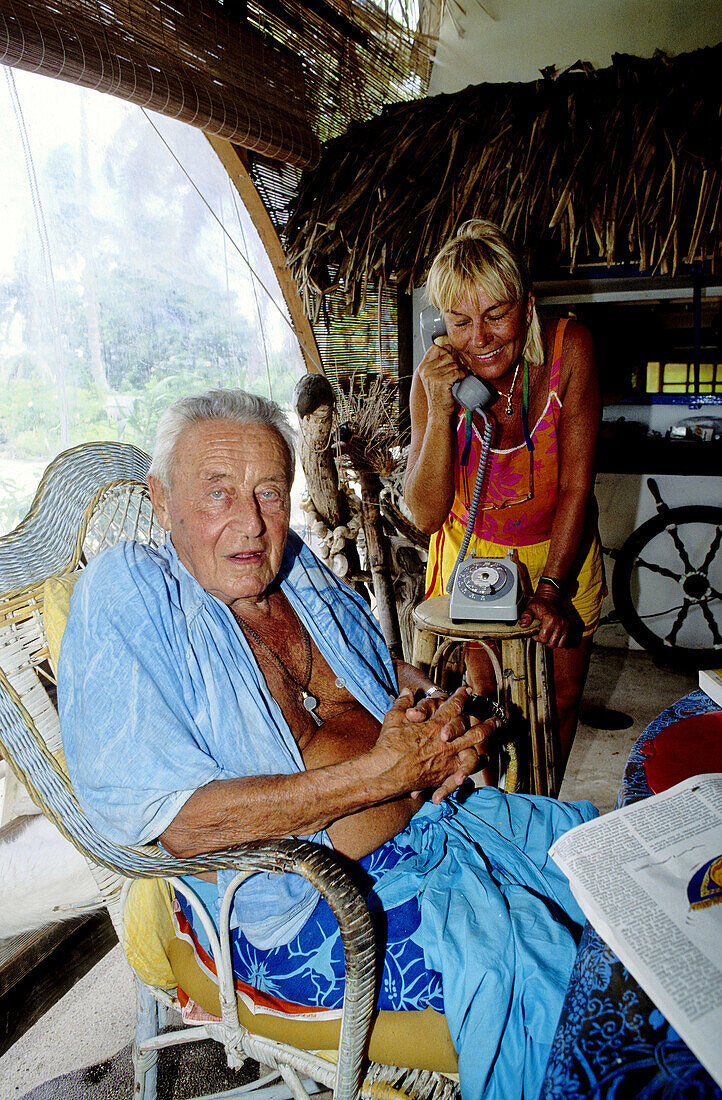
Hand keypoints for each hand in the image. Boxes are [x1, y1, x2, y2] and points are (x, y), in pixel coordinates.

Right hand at [372, 686, 498, 801]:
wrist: (386, 773)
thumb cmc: (388, 746)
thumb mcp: (393, 718)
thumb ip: (403, 703)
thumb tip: (407, 691)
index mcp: (434, 724)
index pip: (453, 706)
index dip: (462, 697)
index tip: (467, 691)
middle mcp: (446, 740)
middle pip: (474, 729)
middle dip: (486, 723)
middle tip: (495, 719)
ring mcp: (448, 757)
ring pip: (475, 747)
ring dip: (486, 740)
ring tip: (493, 739)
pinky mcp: (445, 774)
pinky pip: (467, 768)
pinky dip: (477, 763)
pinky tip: (483, 759)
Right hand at [417, 337, 464, 418]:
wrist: (438, 411)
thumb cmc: (439, 394)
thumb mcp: (435, 375)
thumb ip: (440, 361)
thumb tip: (448, 346)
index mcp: (423, 366)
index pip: (435, 347)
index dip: (444, 352)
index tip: (448, 361)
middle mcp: (426, 369)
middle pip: (447, 355)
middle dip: (454, 363)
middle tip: (453, 374)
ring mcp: (433, 375)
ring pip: (454, 364)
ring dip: (458, 371)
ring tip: (454, 380)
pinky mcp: (441, 381)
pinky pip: (457, 372)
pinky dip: (461, 376)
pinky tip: (457, 382)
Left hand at [518, 590, 569, 647]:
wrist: (549, 599)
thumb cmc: (539, 604)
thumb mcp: (530, 609)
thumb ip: (526, 616)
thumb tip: (523, 625)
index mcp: (550, 620)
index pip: (543, 639)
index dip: (537, 638)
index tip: (535, 632)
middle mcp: (559, 623)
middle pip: (551, 643)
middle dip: (544, 641)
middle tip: (541, 634)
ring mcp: (565, 626)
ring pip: (558, 644)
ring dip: (551, 642)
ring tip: (547, 635)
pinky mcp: (568, 627)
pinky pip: (564, 642)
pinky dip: (558, 642)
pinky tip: (552, 637)